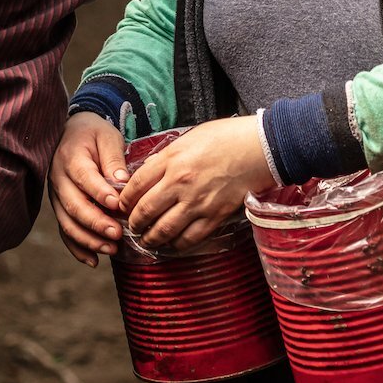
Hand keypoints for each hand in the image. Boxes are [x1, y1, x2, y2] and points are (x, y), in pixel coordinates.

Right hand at [48, 112, 129, 265]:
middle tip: (118, 234)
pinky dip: (77, 248)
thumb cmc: (93, 134)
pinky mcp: (60, 208)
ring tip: (112, 249)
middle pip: (74, 206)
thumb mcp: (107, 137)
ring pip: (68, 223)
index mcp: (71, 158)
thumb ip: (114, 159)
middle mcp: (59, 180)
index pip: (85, 178)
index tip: (119, 205)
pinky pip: (65, 231)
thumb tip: (122, 184)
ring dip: (89, 239)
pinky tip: (94, 261)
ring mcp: (57, 196)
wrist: (70, 132)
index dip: (101, 193)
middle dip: (96, 223)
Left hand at [118, 116, 274, 253]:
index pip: (135, 185)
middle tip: (130, 227)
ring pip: (163, 230)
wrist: (260, 148)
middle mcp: (179, 183)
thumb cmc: (226, 137)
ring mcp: (197, 202)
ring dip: (150, 238)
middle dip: (133, 223)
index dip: (124, 200)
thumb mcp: (188, 138)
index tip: (122, 206)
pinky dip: (176, 244)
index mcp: (170, 160)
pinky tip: (172, 244)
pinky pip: (189, 238)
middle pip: (144, 211)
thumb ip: (167, 157)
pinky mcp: (215, 216)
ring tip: (146, 240)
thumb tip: (149, 172)